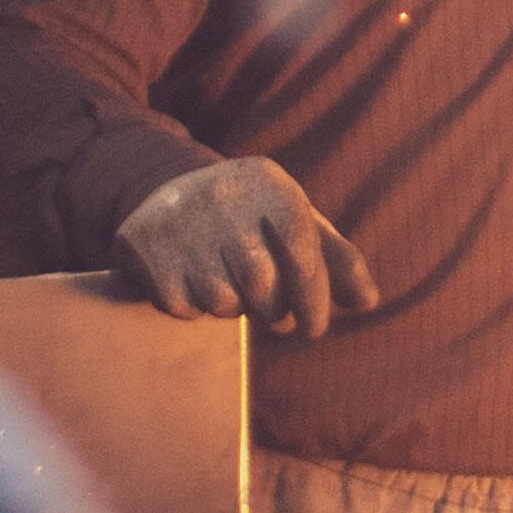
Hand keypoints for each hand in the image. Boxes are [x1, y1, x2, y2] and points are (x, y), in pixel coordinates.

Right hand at [114, 159, 378, 341]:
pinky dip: (191, 307)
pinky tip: (190, 282)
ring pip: (221, 300)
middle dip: (271, 310)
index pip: (302, 253)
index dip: (314, 300)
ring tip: (226, 284)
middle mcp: (225, 194)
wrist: (166, 191)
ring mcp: (181, 218)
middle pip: (263, 286)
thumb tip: (368, 301)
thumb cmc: (251, 219)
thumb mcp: (296, 223)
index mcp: (270, 183)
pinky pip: (182, 305)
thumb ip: (336, 260)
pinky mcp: (144, 243)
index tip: (314, 330)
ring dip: (230, 307)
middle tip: (267, 308)